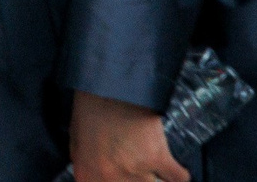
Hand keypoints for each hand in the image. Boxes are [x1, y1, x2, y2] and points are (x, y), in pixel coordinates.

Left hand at [71, 91, 186, 181]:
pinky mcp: (157, 159)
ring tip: (151, 165)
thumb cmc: (91, 108)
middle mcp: (109, 179)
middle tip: (140, 167)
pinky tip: (173, 167)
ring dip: (156, 177)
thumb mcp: (78, 140)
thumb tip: (99, 179)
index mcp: (87, 174)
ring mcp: (134, 171)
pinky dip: (178, 174)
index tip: (127, 178)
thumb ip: (88, 165)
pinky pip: (178, 178)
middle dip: (139, 180)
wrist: (108, 84)